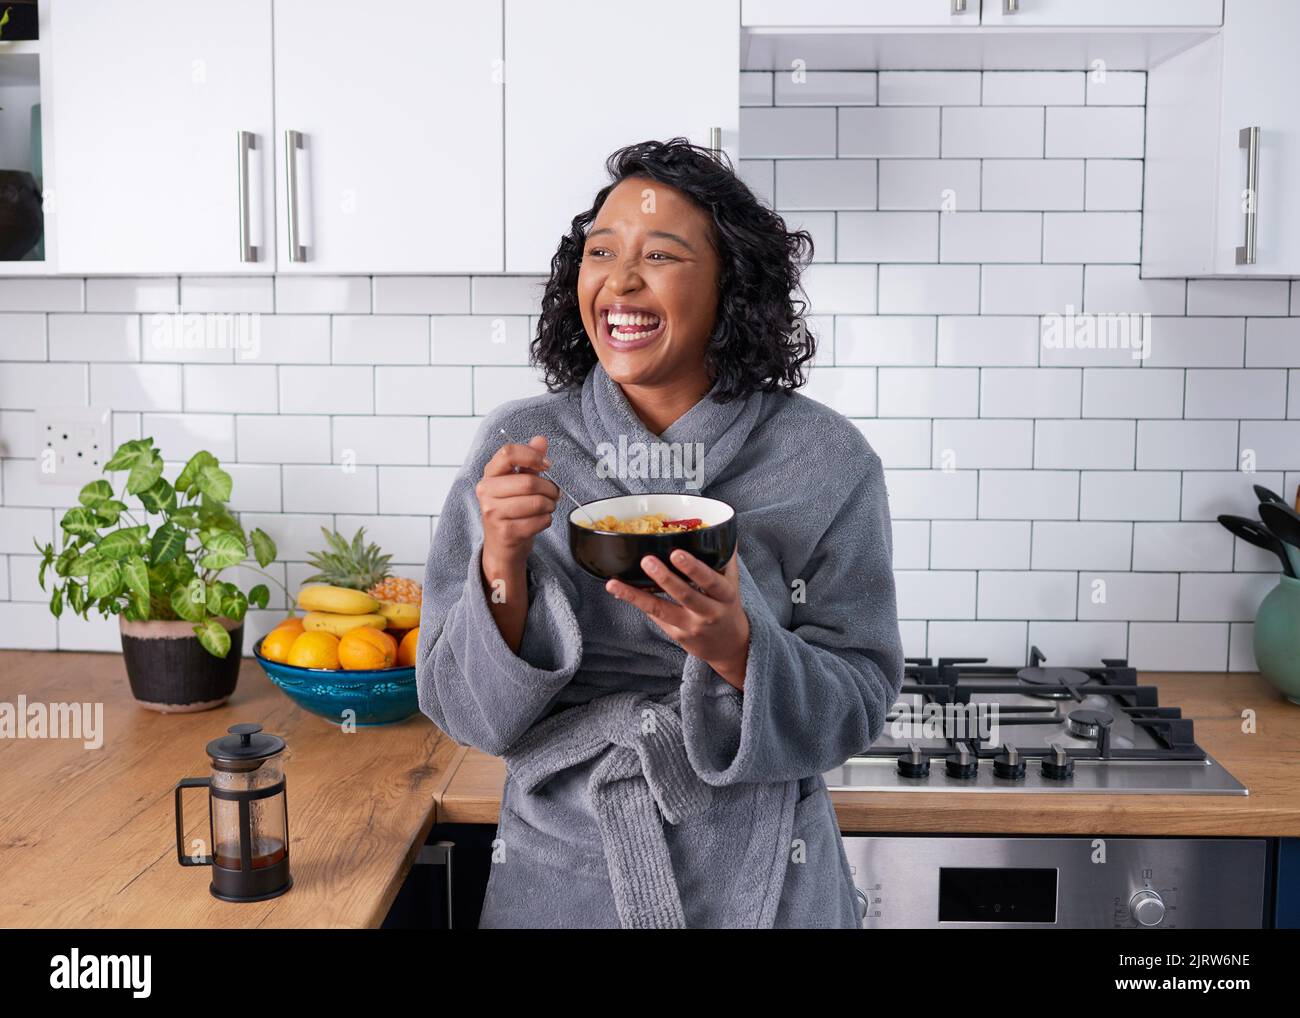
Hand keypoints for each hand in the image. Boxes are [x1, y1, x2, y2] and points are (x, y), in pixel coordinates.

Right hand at [476, 435, 559, 575]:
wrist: (501, 546)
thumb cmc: (511, 510)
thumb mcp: (517, 482)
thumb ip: (529, 460)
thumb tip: (541, 439)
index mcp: (489, 474)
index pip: (509, 453)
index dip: (532, 456)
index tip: (545, 465)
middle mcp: (486, 492)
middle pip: (529, 482)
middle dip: (549, 489)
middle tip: (553, 494)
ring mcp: (493, 513)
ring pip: (536, 503)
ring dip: (550, 505)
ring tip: (547, 507)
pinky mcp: (505, 532)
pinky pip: (539, 521)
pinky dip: (546, 520)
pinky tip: (539, 521)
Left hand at [605, 544, 749, 689]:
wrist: (729, 646)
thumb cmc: (727, 606)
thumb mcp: (732, 584)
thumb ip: (724, 559)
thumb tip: (719, 529)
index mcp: (724, 595)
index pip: (710, 580)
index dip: (694, 568)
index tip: (677, 553)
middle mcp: (708, 612)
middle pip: (685, 595)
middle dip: (665, 578)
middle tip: (647, 560)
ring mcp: (690, 626)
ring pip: (661, 610)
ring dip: (636, 596)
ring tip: (615, 584)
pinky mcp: (676, 635)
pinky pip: (655, 616)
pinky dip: (637, 602)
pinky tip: (619, 591)